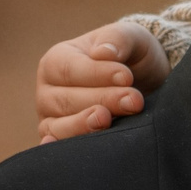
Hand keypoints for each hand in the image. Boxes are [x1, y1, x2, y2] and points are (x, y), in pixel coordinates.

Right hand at [35, 21, 168, 143]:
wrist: (142, 84)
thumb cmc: (129, 57)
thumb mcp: (130, 38)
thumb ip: (117, 40)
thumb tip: (102, 52)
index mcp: (56, 61)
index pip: (69, 69)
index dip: (97, 75)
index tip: (127, 77)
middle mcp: (48, 91)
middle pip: (66, 100)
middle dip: (101, 101)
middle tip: (134, 101)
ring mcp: (52, 118)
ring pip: (59, 127)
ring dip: (85, 126)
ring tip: (108, 121)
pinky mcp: (63, 141)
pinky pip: (61, 148)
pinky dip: (67, 149)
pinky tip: (79, 151)